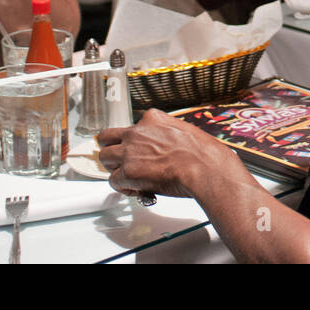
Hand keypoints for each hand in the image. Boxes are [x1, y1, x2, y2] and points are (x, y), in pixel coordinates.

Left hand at [97, 109, 220, 199]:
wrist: (204, 167)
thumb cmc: (201, 153)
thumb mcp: (183, 130)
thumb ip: (165, 135)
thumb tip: (163, 147)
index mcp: (152, 119)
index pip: (129, 127)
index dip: (131, 142)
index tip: (136, 150)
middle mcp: (136, 133)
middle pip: (107, 138)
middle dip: (112, 151)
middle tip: (121, 162)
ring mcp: (130, 152)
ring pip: (105, 158)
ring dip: (114, 168)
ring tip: (128, 178)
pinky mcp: (127, 173)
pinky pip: (113, 181)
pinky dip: (123, 187)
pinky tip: (136, 190)